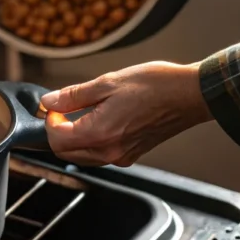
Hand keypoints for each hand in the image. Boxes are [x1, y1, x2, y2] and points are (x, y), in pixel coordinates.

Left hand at [42, 62, 212, 166]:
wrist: (190, 94)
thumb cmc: (155, 86)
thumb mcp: (108, 83)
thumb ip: (74, 96)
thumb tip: (50, 102)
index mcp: (100, 134)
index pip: (56, 140)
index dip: (49, 122)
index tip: (54, 106)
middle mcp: (110, 152)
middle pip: (66, 153)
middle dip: (57, 132)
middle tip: (62, 109)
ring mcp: (122, 156)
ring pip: (82, 156)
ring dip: (73, 139)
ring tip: (79, 113)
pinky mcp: (131, 155)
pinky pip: (100, 155)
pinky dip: (90, 142)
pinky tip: (97, 120)